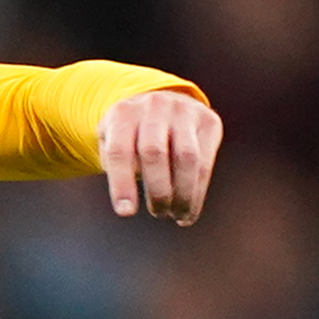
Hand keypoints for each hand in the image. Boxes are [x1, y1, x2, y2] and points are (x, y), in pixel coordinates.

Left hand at [98, 89, 223, 224]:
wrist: (160, 102)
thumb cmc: (130, 134)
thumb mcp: (110, 142)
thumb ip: (114, 166)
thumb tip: (128, 204)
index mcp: (123, 113)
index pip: (120, 151)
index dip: (122, 184)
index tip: (126, 212)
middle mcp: (154, 106)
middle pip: (154, 153)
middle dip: (157, 191)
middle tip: (159, 213)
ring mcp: (184, 110)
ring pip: (186, 158)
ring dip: (183, 194)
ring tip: (177, 215)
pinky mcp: (208, 120)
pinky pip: (205, 161)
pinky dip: (198, 192)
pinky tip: (190, 210)